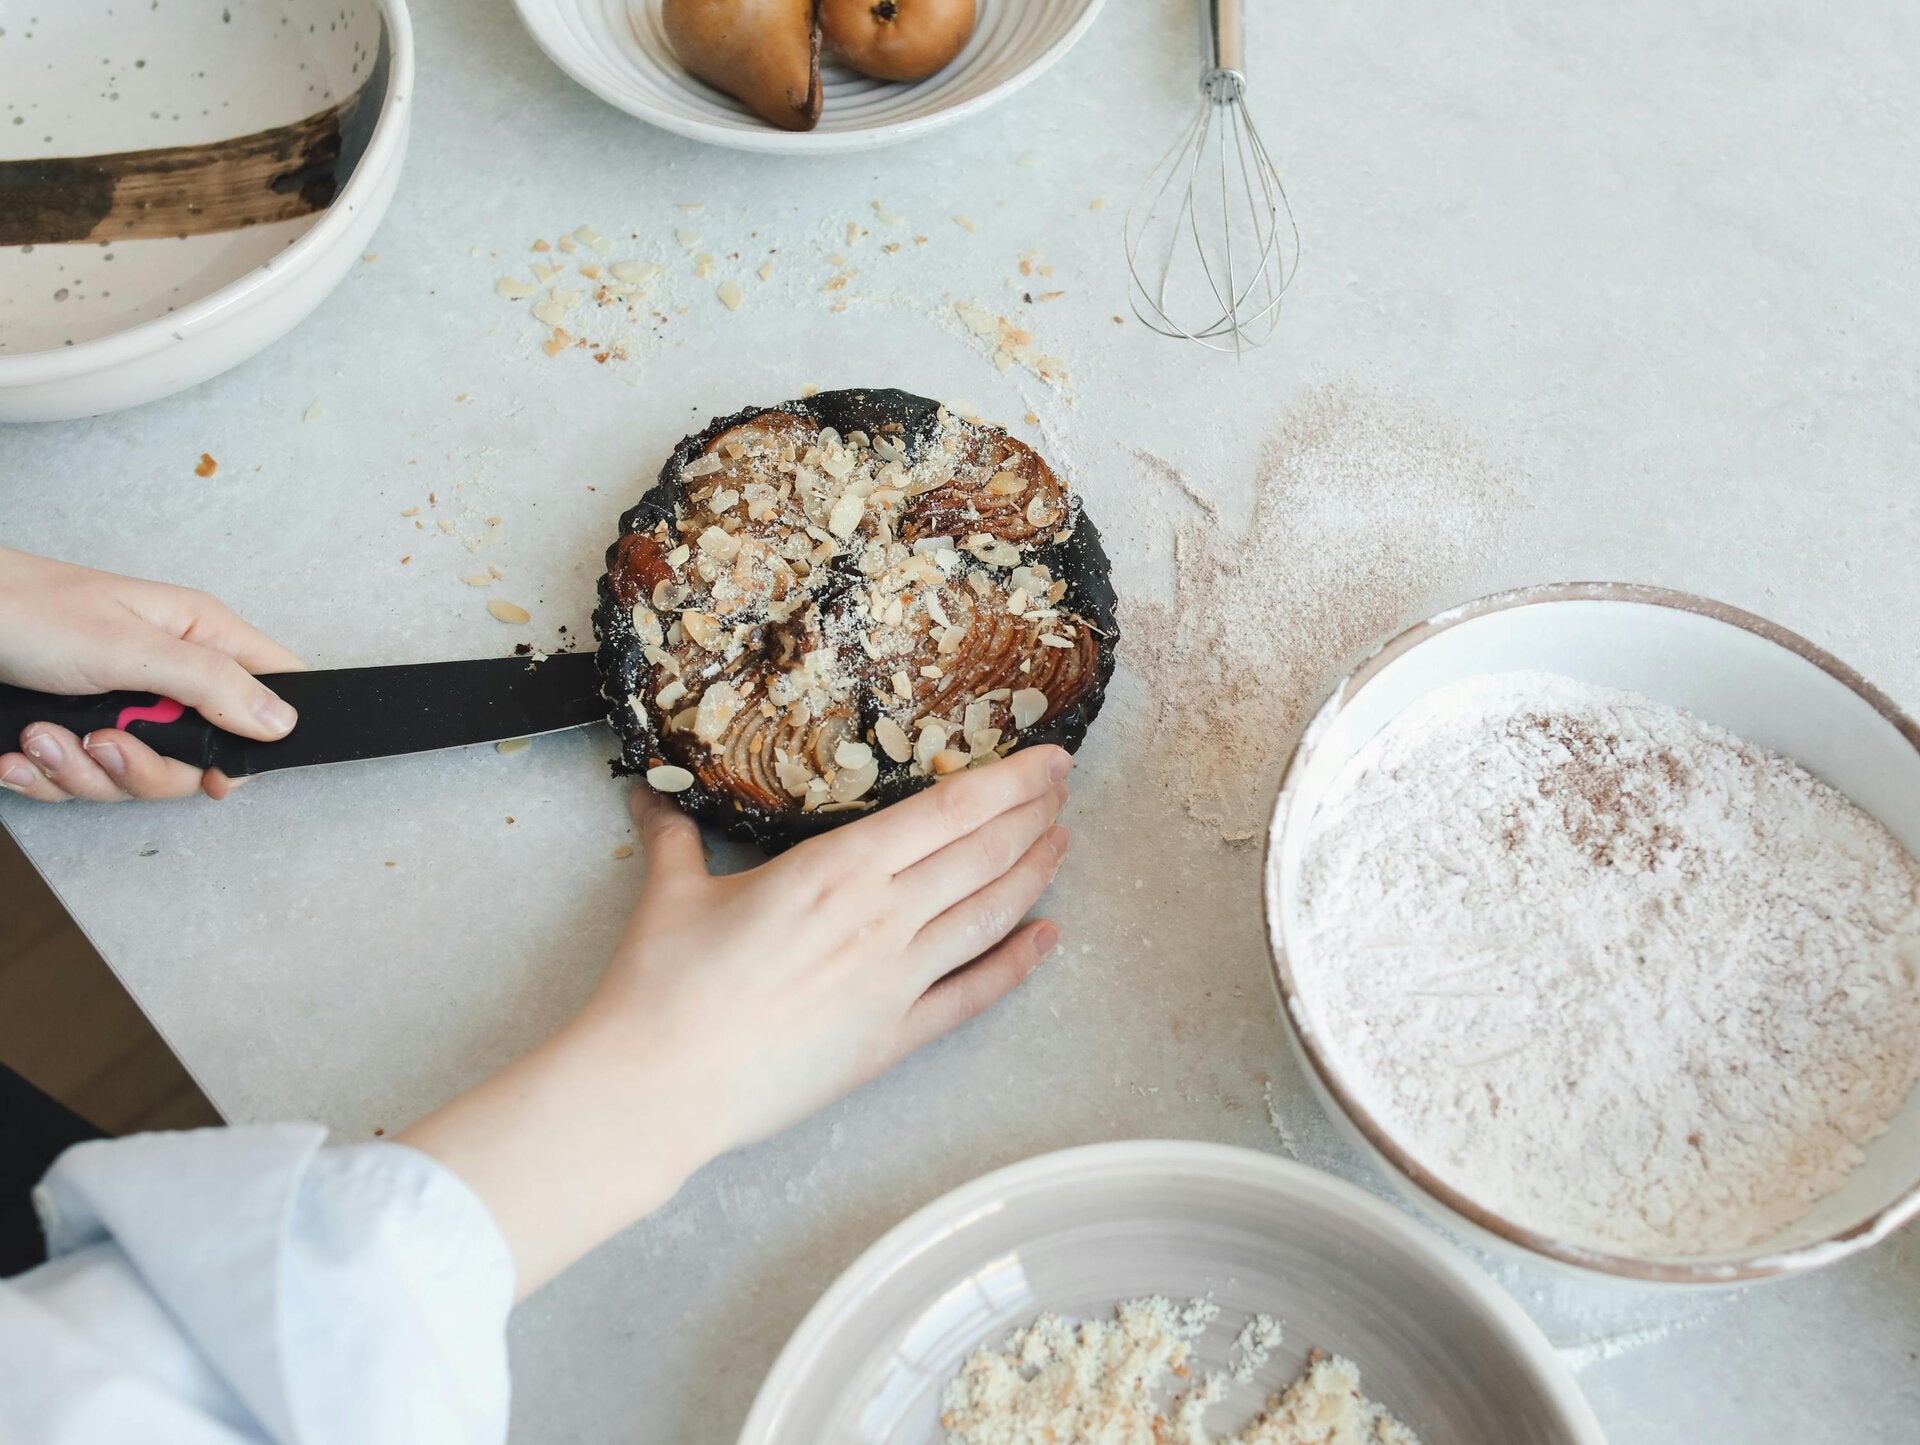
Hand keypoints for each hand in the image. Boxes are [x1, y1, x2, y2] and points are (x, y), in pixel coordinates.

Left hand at [0, 547, 304, 802]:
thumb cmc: (28, 611)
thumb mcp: (130, 649)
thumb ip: (213, 685)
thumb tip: (282, 721)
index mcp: (199, 637)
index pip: (273, 688)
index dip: (262, 738)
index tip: (216, 771)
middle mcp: (170, 675)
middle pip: (198, 757)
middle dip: (141, 767)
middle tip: (101, 741)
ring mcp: (125, 706)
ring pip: (138, 776)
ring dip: (81, 772)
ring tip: (40, 737)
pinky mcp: (82, 730)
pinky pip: (88, 781)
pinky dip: (48, 776)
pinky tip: (22, 752)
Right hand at [400, 745, 1072, 1296]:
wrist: (663, 1081)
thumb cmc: (663, 982)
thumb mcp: (670, 892)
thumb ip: (673, 838)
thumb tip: (647, 797)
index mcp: (838, 868)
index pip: (947, 811)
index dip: (1008, 782)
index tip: (1048, 759)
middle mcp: (883, 916)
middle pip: (982, 855)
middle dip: (1032, 816)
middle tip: (1065, 787)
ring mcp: (896, 980)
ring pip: (989, 916)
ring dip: (1034, 875)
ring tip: (1063, 842)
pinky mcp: (894, 1038)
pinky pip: (973, 995)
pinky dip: (1017, 965)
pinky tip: (1048, 939)